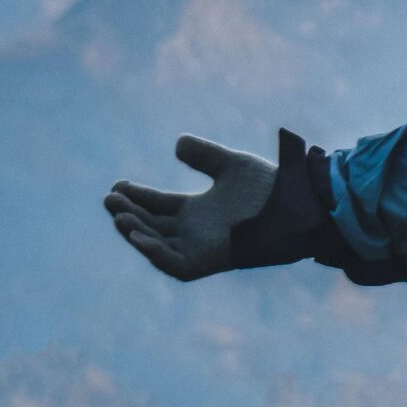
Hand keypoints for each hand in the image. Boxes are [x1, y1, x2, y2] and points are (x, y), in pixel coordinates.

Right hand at [104, 135, 275, 280]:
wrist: (297, 204)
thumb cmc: (271, 187)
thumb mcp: (232, 165)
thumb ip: (205, 156)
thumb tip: (178, 143)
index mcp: (199, 211)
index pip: (158, 205)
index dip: (137, 196)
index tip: (118, 185)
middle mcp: (196, 231)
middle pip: (152, 224)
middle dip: (129, 212)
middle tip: (110, 197)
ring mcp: (201, 248)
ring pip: (157, 245)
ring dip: (136, 231)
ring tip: (118, 214)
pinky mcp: (209, 262)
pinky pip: (175, 263)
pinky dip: (155, 252)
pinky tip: (139, 235)